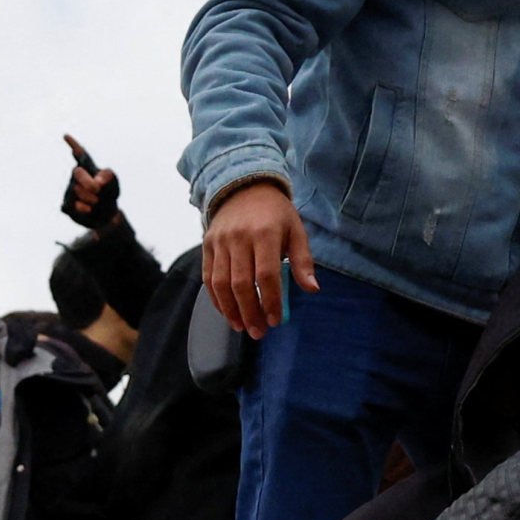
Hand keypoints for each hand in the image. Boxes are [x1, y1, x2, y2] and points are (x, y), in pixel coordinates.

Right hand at [62, 136, 118, 226]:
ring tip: (97, 202)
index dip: (74, 145)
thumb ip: (109, 177)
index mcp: (88, 168)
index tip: (66, 136)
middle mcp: (76, 177)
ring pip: (76, 190)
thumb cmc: (109, 196)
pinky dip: (82, 208)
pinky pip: (71, 204)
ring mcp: (69, 191)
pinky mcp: (66, 205)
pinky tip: (89, 210)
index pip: (81, 155)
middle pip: (77, 173)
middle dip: (87, 181)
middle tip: (97, 190)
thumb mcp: (114, 184)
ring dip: (90, 198)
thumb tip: (98, 180)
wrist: (106, 217)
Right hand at [201, 179, 315, 339]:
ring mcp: (220, 242)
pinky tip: (227, 312)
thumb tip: (312, 289)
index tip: (275, 320)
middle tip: (259, 332)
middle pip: (241, 283)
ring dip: (231, 310)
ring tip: (242, 327)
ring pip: (221, 283)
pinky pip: (208, 277)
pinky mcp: (207, 245)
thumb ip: (303, 260)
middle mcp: (239, 238)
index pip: (266, 275)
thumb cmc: (275, 213)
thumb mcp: (296, 230)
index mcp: (265, 233)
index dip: (270, 301)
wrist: (244, 187)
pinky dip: (216, 299)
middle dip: (250, 312)